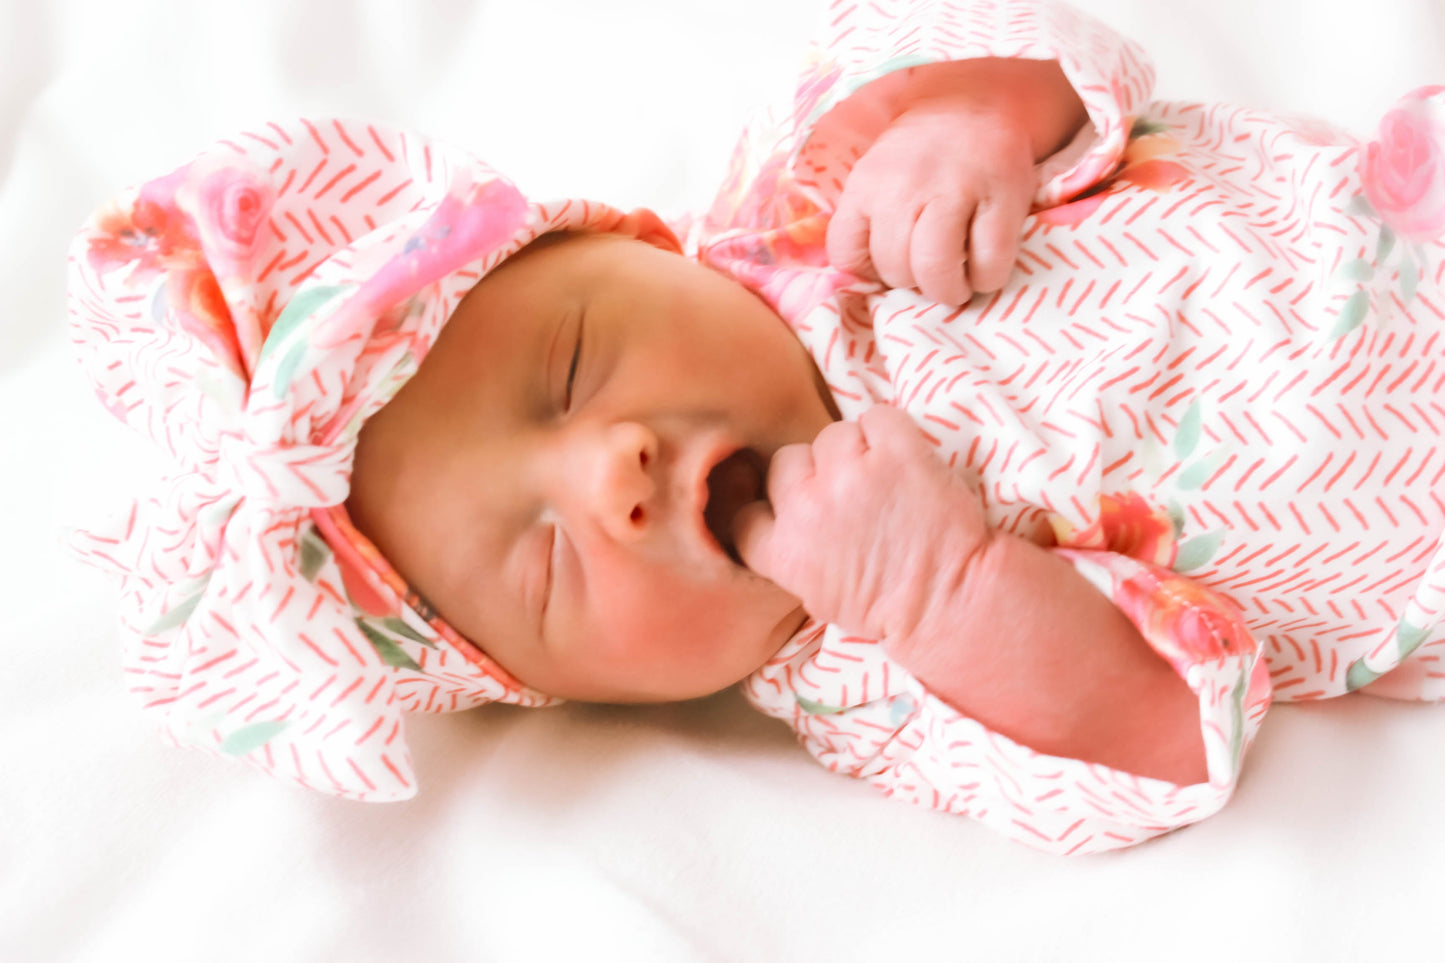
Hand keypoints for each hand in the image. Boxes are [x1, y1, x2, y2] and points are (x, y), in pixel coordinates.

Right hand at [733, 405, 990, 641]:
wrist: (951, 601)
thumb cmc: (890, 607)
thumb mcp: (817, 597)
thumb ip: (790, 555)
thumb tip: (781, 523)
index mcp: (782, 552)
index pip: (745, 513)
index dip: (775, 505)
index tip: (800, 510)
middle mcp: (806, 508)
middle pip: (787, 461)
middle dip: (817, 474)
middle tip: (854, 495)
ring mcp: (849, 474)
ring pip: (832, 435)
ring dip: (858, 451)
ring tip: (888, 482)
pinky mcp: (893, 451)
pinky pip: (877, 417)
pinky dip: (893, 434)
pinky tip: (908, 464)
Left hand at [825, 94, 1036, 305]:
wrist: (977, 103)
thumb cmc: (922, 155)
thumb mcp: (875, 175)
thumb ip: (863, 221)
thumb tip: (865, 281)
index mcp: (867, 184)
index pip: (846, 255)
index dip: (868, 273)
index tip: (890, 265)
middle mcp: (906, 187)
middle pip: (895, 270)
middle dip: (913, 284)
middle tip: (931, 271)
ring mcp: (956, 191)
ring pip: (936, 271)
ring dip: (948, 290)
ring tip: (957, 281)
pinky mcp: (1002, 199)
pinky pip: (989, 264)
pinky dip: (986, 279)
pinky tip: (984, 267)